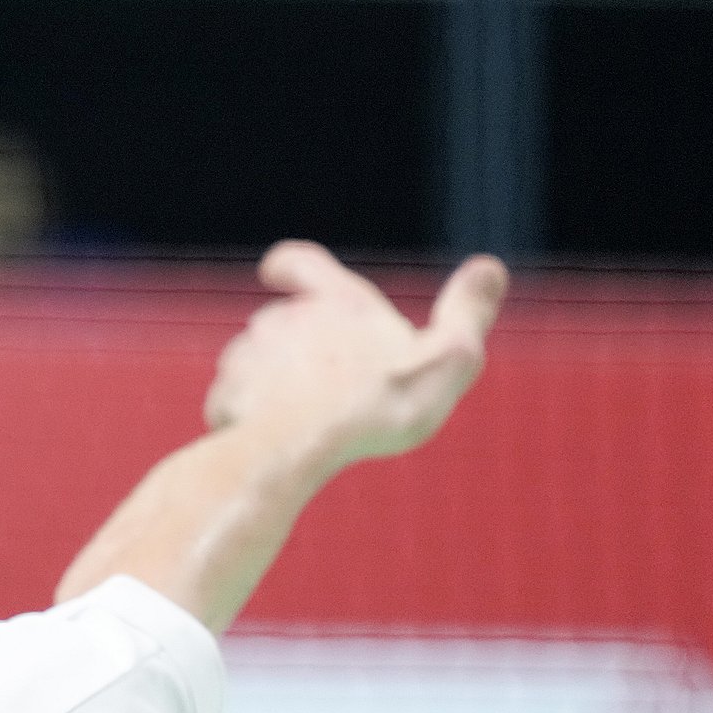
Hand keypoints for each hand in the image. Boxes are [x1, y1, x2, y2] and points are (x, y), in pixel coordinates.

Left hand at [204, 240, 509, 474]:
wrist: (302, 448)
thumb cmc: (378, 403)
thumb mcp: (448, 356)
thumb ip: (468, 312)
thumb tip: (490, 267)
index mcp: (334, 302)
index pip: (303, 263)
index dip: (291, 265)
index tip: (275, 269)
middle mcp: (280, 320)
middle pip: (280, 323)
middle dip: (296, 345)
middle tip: (327, 383)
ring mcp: (244, 359)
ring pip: (254, 365)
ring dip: (272, 383)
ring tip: (304, 419)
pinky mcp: (223, 399)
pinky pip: (233, 405)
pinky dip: (248, 418)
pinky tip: (271, 441)